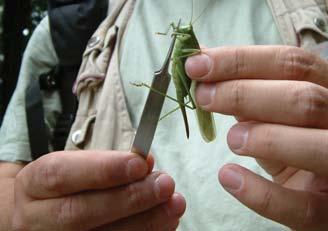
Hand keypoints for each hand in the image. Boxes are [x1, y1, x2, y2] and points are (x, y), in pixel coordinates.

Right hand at [12, 151, 184, 230]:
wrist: (34, 216)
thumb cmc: (63, 186)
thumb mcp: (74, 167)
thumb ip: (108, 165)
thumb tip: (146, 163)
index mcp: (34, 185)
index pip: (61, 175)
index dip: (103, 170)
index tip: (140, 163)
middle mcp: (36, 219)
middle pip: (80, 213)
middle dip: (129, 199)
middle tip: (165, 184)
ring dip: (144, 222)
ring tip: (173, 205)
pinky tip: (164, 224)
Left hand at [186, 46, 327, 230]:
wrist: (318, 192)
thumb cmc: (291, 143)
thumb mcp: (273, 114)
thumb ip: (247, 93)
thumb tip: (202, 63)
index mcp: (327, 91)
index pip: (291, 63)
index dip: (240, 60)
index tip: (197, 64)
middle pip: (303, 98)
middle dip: (244, 94)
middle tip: (203, 97)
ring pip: (316, 146)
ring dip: (264, 137)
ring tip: (231, 139)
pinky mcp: (326, 213)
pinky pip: (300, 207)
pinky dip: (260, 193)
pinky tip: (228, 177)